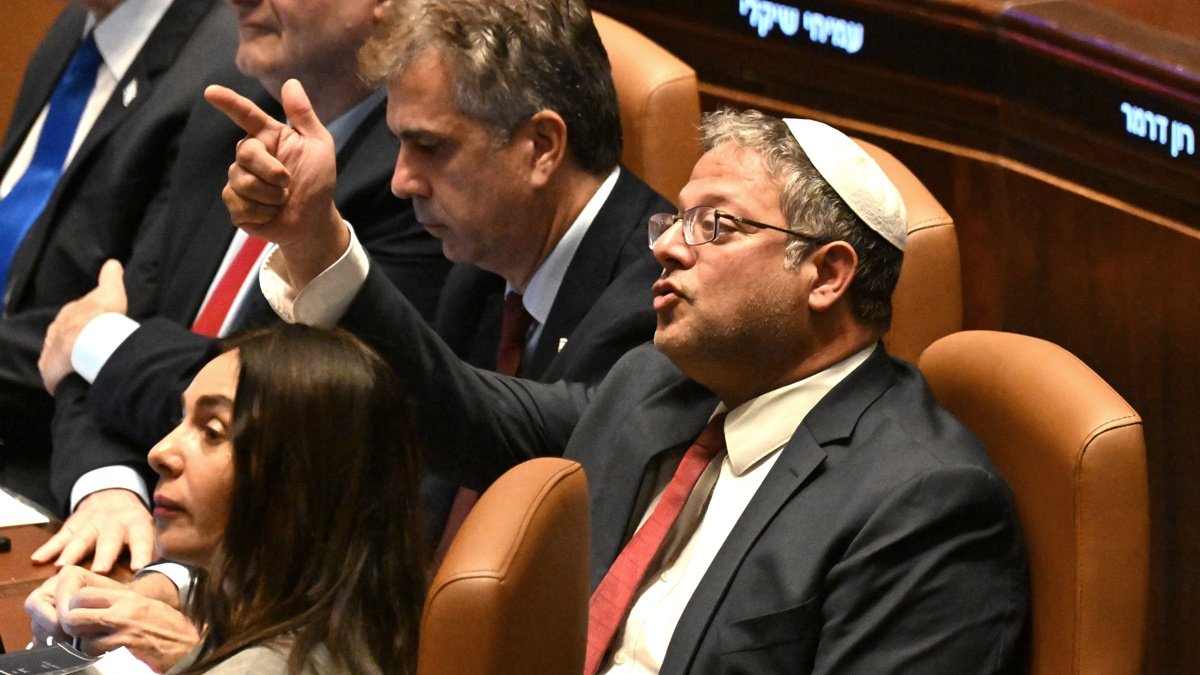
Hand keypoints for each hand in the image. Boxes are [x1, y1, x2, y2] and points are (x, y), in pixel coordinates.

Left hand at [26, 566, 198, 672]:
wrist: (189, 645)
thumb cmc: (168, 629)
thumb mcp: (143, 608)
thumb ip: (118, 605)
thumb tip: (91, 610)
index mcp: (127, 596)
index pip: (83, 593)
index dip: (72, 607)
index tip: (75, 616)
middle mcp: (123, 607)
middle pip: (74, 611)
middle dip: (69, 624)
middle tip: (76, 633)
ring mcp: (124, 624)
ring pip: (78, 631)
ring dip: (81, 641)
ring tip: (93, 644)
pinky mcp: (126, 642)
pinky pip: (92, 648)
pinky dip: (93, 653)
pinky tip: (105, 653)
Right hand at [31, 489, 154, 572]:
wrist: (113, 494)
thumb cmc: (135, 523)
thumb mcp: (150, 529)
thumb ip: (155, 550)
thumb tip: (169, 579)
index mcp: (137, 525)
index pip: (142, 538)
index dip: (141, 552)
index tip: (140, 567)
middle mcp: (113, 523)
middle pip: (108, 540)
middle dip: (103, 555)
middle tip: (99, 571)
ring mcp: (91, 523)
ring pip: (80, 539)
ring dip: (71, 553)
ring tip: (62, 568)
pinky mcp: (72, 525)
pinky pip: (59, 537)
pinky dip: (48, 548)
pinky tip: (37, 559)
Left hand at [39, 259, 126, 393]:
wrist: (85, 344)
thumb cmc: (100, 317)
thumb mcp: (110, 292)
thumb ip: (110, 278)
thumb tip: (113, 262)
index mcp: (67, 313)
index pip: (75, 314)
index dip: (85, 318)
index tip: (95, 323)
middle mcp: (55, 331)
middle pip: (65, 334)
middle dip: (75, 337)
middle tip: (92, 344)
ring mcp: (50, 352)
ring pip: (60, 353)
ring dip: (70, 357)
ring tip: (87, 363)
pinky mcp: (50, 372)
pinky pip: (57, 373)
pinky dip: (65, 374)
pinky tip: (76, 376)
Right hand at [205, 79, 347, 289]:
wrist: (314, 220)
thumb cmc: (318, 181)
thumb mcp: (319, 146)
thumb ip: (304, 116)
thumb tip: (291, 82)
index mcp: (268, 136)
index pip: (245, 114)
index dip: (228, 102)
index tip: (211, 92)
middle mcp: (249, 154)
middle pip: (245, 153)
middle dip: (271, 171)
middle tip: (289, 183)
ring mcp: (239, 179)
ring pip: (242, 181)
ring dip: (270, 196)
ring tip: (282, 200)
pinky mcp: (235, 204)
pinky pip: (239, 204)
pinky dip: (262, 212)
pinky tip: (271, 213)